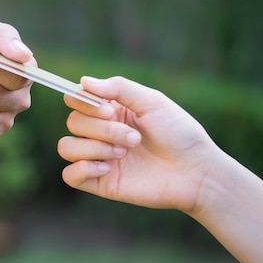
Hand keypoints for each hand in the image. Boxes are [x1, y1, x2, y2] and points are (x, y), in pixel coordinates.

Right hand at [58, 76, 221, 212]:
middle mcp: (100, 132)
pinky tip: (108, 169)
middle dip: (102, 129)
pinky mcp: (99, 181)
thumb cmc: (179, 133)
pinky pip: (70, 175)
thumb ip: (118, 88)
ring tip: (124, 153)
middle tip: (134, 138)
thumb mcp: (152, 101)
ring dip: (94, 148)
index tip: (110, 110)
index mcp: (110, 110)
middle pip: (72, 122)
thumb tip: (83, 81)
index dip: (83, 103)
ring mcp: (97, 157)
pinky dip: (83, 169)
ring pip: (66, 147)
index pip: (75, 100)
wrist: (196, 172)